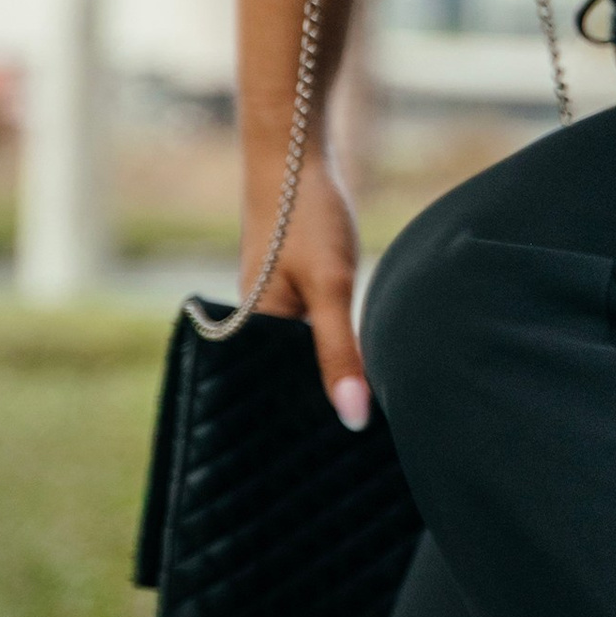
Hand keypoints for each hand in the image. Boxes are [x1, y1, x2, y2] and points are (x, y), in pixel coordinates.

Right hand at [241, 149, 369, 428]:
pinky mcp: (290, 289)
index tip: (338, 464)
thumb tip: (354, 419)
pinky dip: (332, 353)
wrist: (294, 152)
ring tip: (365, 426)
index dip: (305, 431)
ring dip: (328, 382)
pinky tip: (359, 370)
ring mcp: (271, 306)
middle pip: (286, 384)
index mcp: (250, 333)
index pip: (275, 401)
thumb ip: (339, 352)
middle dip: (316, 414)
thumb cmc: (306, 215)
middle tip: (361, 454)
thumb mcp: (330, 287)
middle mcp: (255, 325)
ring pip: (300, 360)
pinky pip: (309, 336)